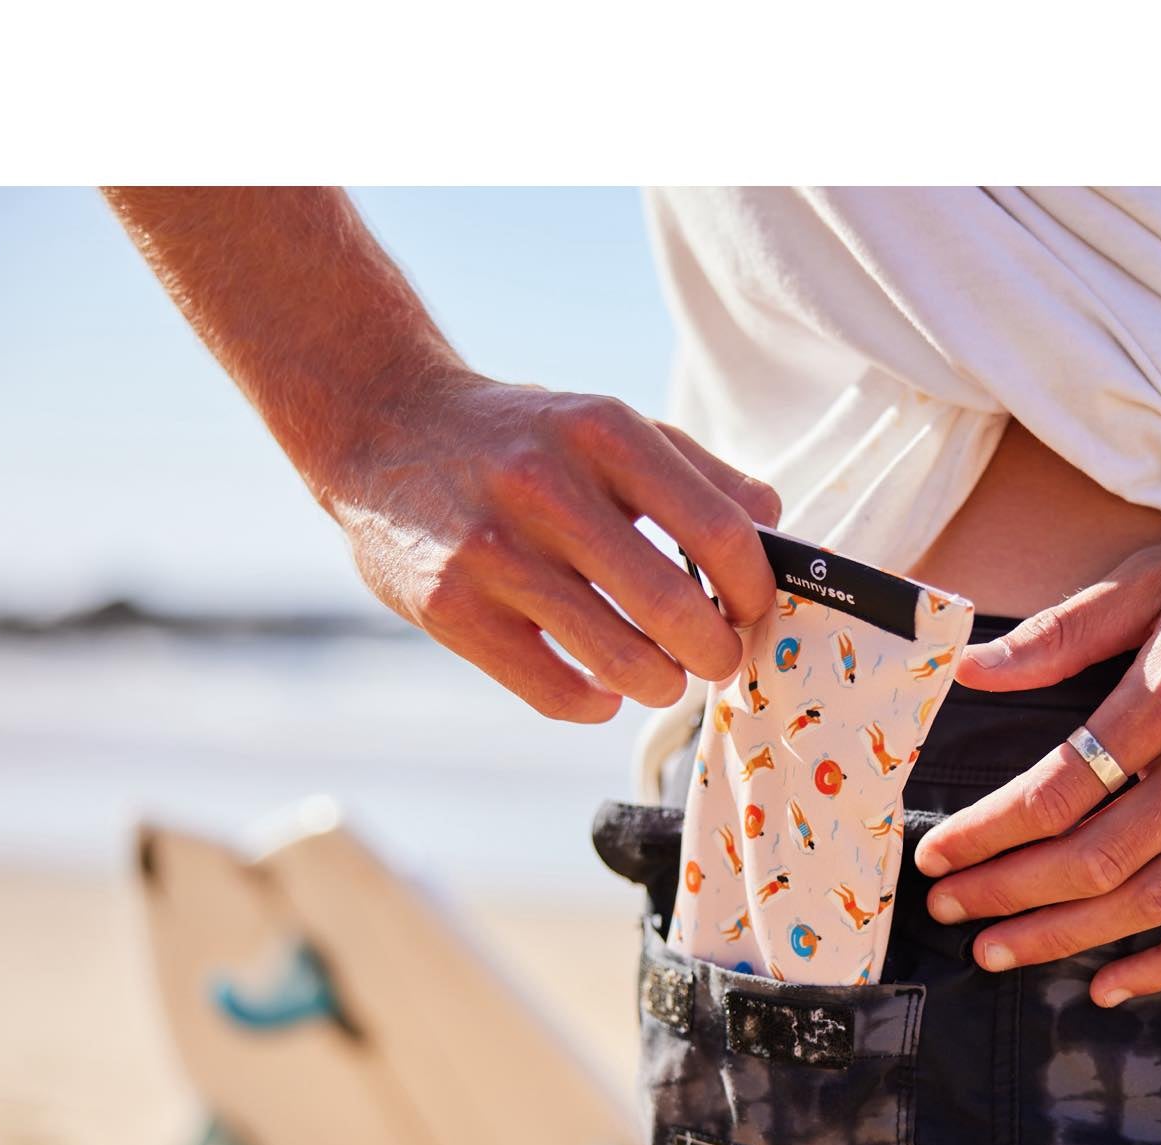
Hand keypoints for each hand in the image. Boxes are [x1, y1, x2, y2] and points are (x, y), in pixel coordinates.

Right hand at [327, 371, 781, 720]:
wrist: (384, 429)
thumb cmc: (523, 439)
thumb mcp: (608, 425)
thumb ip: (699, 472)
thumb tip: (776, 525)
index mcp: (603, 433)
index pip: (720, 531)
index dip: (754, 587)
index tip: (752, 607)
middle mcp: (546, 487)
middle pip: (677, 608)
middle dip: (717, 651)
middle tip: (716, 655)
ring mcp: (492, 553)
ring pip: (622, 662)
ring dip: (663, 684)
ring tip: (663, 674)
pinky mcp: (452, 610)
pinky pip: (559, 694)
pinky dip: (598, 703)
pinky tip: (600, 685)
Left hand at [913, 477, 1160, 1005]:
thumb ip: (1065, 630)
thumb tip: (971, 672)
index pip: (1059, 789)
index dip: (988, 832)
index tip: (938, 853)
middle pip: (1096, 859)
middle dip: (1007, 893)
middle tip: (946, 909)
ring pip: (1156, 900)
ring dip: (1067, 937)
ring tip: (999, 952)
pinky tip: (1112, 983)